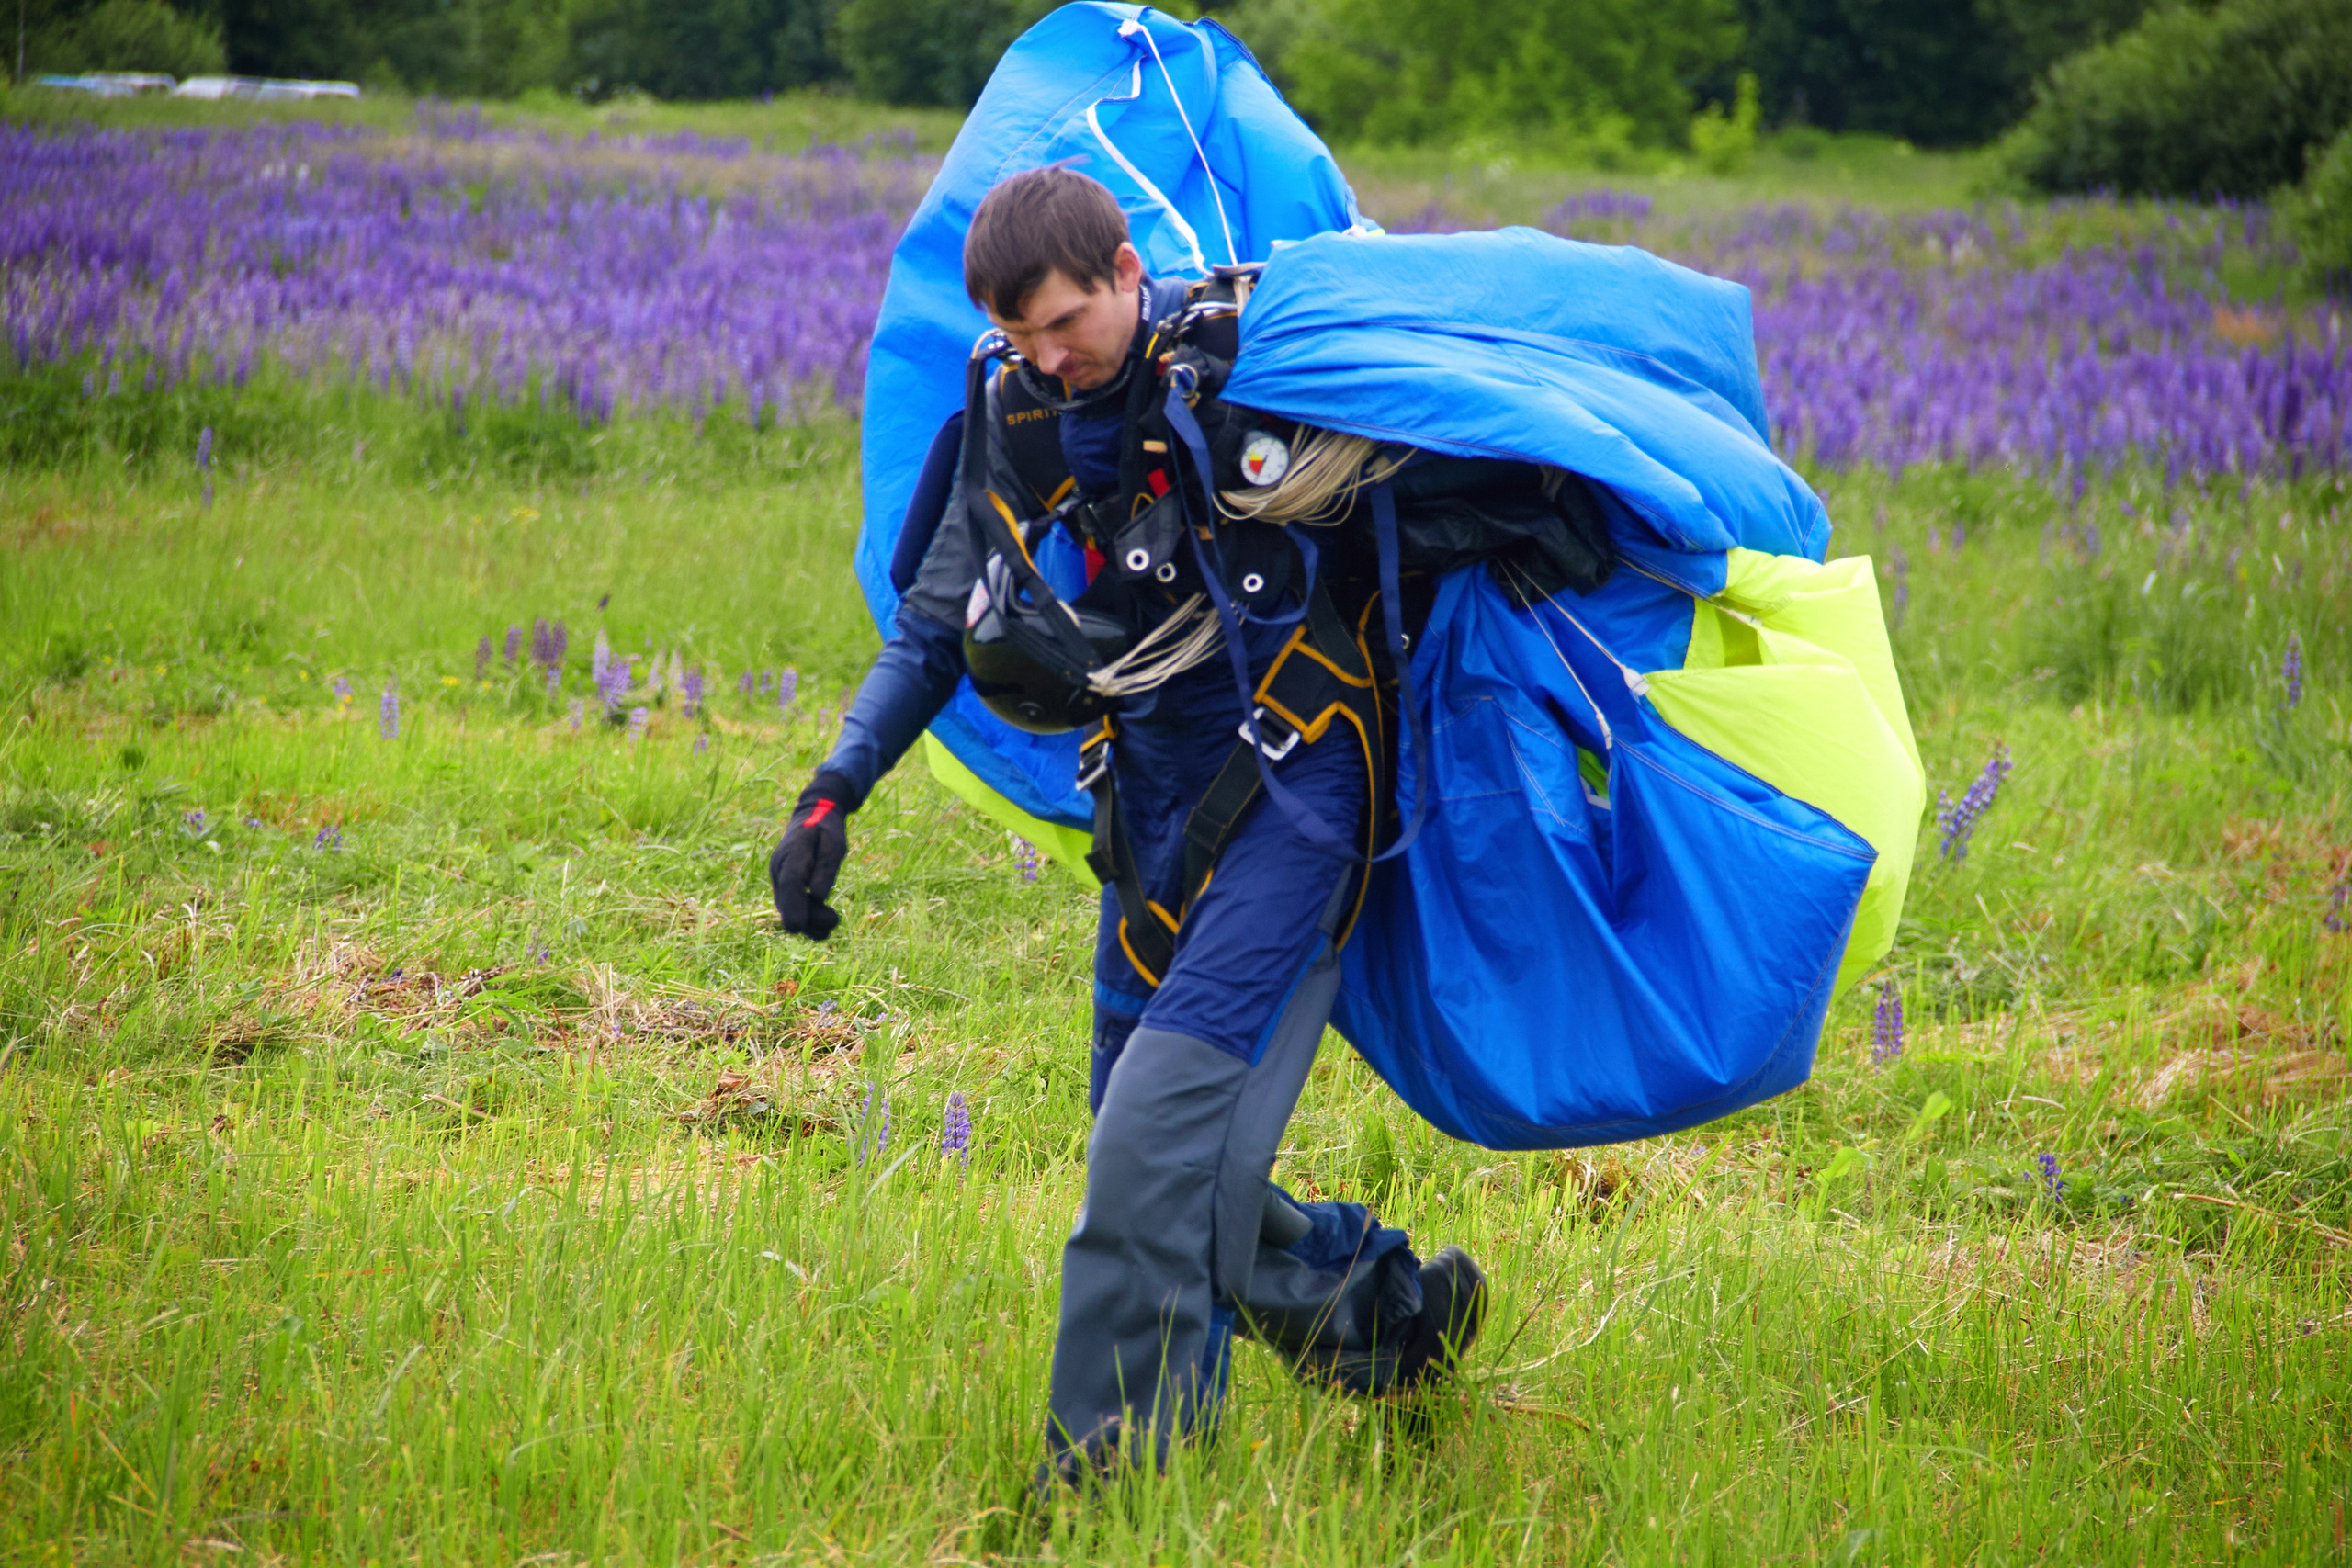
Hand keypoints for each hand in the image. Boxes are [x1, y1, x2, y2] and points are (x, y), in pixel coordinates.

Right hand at [770, 771, 852, 938]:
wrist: (811, 817)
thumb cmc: (825, 829)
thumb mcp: (833, 843)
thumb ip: (826, 868)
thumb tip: (818, 896)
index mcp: (793, 853)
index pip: (790, 883)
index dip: (792, 906)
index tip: (796, 928)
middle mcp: (780, 868)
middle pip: (787, 900)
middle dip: (808, 918)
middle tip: (835, 921)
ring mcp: (780, 877)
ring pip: (788, 907)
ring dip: (809, 921)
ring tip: (833, 922)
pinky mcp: (786, 885)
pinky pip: (792, 905)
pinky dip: (807, 919)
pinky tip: (823, 929)